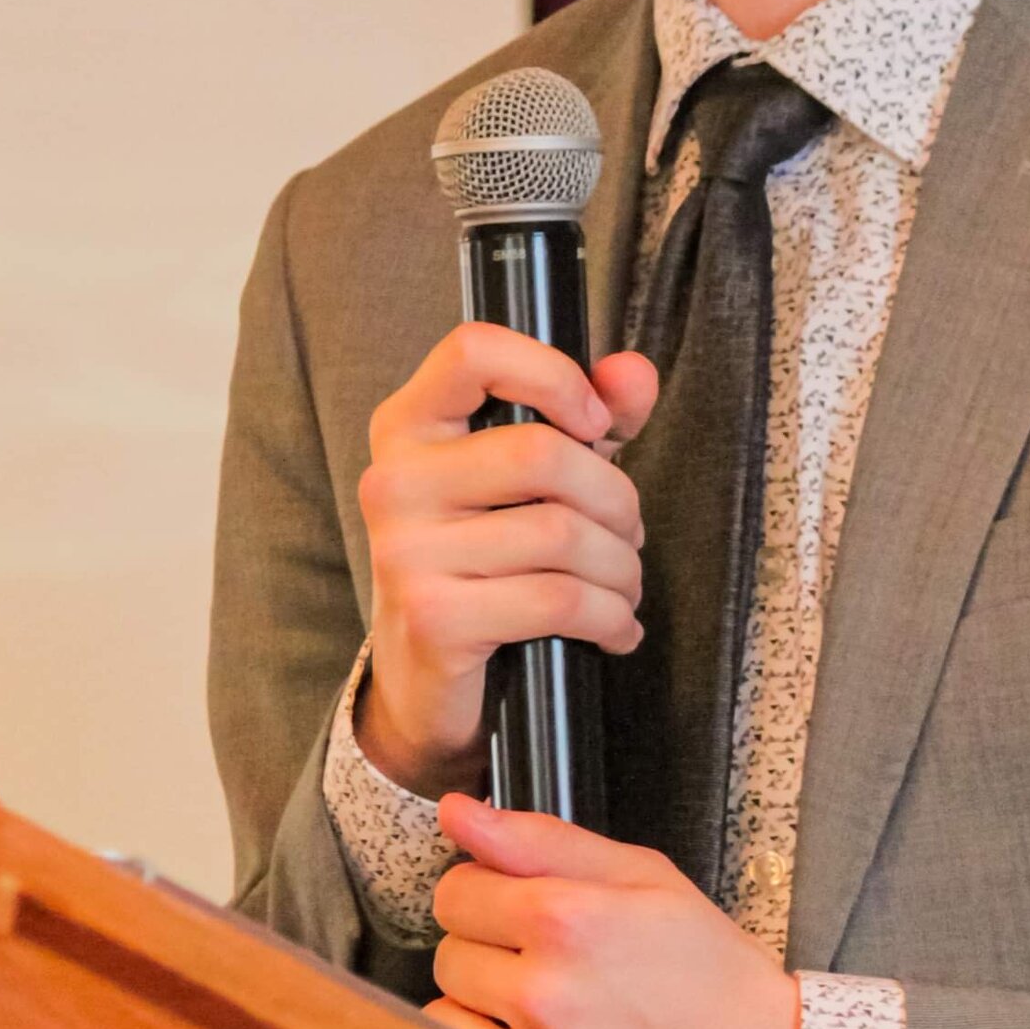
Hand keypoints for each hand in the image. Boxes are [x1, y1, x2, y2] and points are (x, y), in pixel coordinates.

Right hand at [356, 324, 657, 795]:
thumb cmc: (482, 562)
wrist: (423, 677)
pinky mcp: (435, 617)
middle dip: (616, 500)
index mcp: (408, 426)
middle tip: (629, 535)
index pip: (472, 351)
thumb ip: (587, 416)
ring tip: (623, 586)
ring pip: (562, 534)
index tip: (593, 421)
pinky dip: (609, 617)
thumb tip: (635, 373)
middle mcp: (394, 481)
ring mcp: (406, 551)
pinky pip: (558, 600)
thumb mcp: (531, 480)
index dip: (552, 374)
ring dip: (621, 568)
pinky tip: (614, 628)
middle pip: (543, 453)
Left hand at [426, 793, 799, 1028]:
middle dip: (489, 948)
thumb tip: (456, 811)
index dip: (489, 893)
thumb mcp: (646, 880)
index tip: (523, 910)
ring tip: (544, 1011)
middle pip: (447, 949)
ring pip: (444, 1010)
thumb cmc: (713, 978)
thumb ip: (542, 840)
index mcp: (572, 918)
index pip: (457, 888)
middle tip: (552, 964)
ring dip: (480, 1006)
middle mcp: (546, 989)